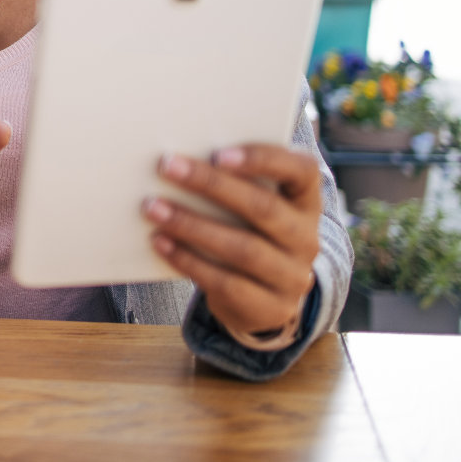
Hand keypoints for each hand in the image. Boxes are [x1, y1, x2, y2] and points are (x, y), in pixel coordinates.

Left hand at [142, 144, 321, 339]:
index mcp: (306, 202)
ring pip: (243, 249)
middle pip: (263, 207)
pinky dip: (189, 260)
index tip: (218, 153)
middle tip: (167, 166)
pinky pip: (227, 283)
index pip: (302, 171)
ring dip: (191, 225)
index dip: (263, 159)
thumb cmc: (248, 235)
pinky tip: (161, 242)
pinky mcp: (272, 308)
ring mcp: (293, 277)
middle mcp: (307, 238)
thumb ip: (233, 184)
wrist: (266, 301)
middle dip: (211, 184)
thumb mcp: (253, 209)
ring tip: (153, 208)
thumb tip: (180, 161)